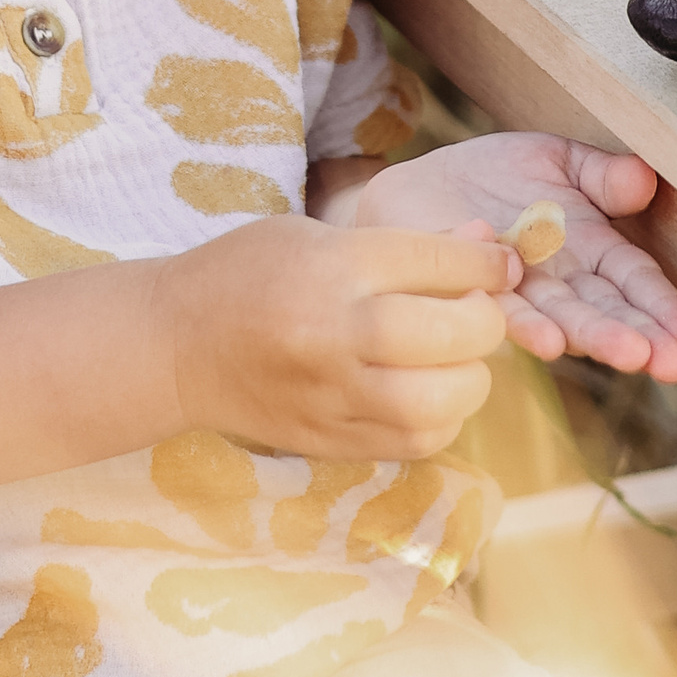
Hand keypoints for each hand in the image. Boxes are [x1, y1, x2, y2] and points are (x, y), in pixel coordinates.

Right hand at [156, 214, 510, 460]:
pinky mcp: (329, 441)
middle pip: (456, 333)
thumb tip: (491, 250)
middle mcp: (336, 333)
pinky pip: (416, 442)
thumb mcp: (317, 234)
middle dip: (486, 320)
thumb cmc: (246, 272)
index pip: (443, 264)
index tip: (503, 265)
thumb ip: (405, 246)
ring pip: (445, 401)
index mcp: (334, 267)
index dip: (489, 264)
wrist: (174, 345)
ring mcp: (332, 396)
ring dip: (469, 378)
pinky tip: (425, 393)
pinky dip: (440, 419)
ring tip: (452, 359)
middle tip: (475, 312)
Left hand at [354, 137, 676, 383]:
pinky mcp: (476, 287)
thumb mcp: (560, 160)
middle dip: (640, 336)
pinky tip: (548, 342)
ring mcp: (521, 289)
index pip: (635, 281)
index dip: (662, 307)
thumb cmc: (500, 176)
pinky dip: (525, 325)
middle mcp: (563, 279)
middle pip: (608, 309)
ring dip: (594, 337)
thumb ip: (602, 175)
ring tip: (626, 356)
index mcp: (593, 247)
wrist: (425, 185)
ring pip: (564, 317)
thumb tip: (644, 177)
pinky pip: (503, 308)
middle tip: (669, 363)